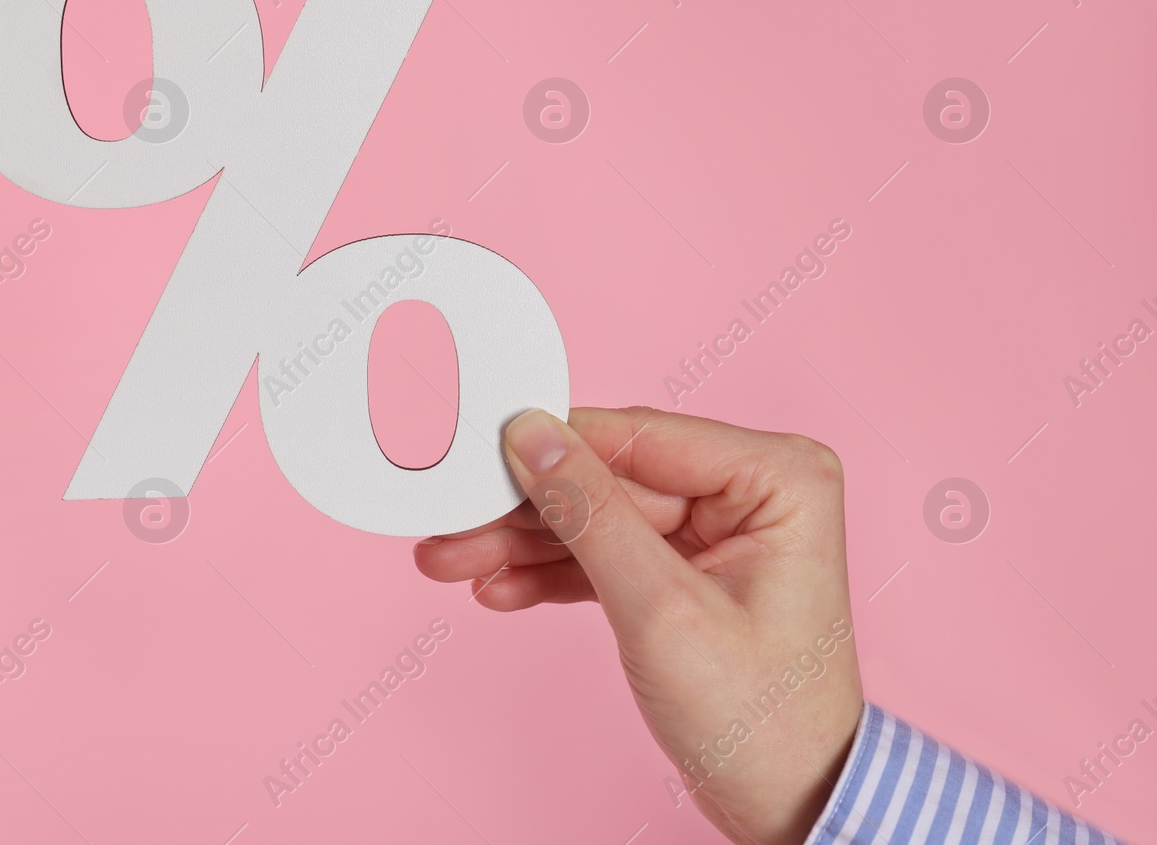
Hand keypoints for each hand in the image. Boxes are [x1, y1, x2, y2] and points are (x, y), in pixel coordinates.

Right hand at [413, 407, 863, 844]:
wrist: (790, 805)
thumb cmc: (765, 722)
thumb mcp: (661, 609)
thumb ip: (591, 513)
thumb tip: (533, 437)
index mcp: (778, 476)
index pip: (639, 438)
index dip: (552, 446)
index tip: (478, 452)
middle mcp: (752, 490)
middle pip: (609, 479)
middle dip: (525, 509)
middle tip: (452, 521)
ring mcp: (719, 531)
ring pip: (597, 516)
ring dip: (523, 543)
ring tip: (454, 558)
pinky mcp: (688, 569)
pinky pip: (606, 553)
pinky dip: (552, 572)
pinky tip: (499, 585)